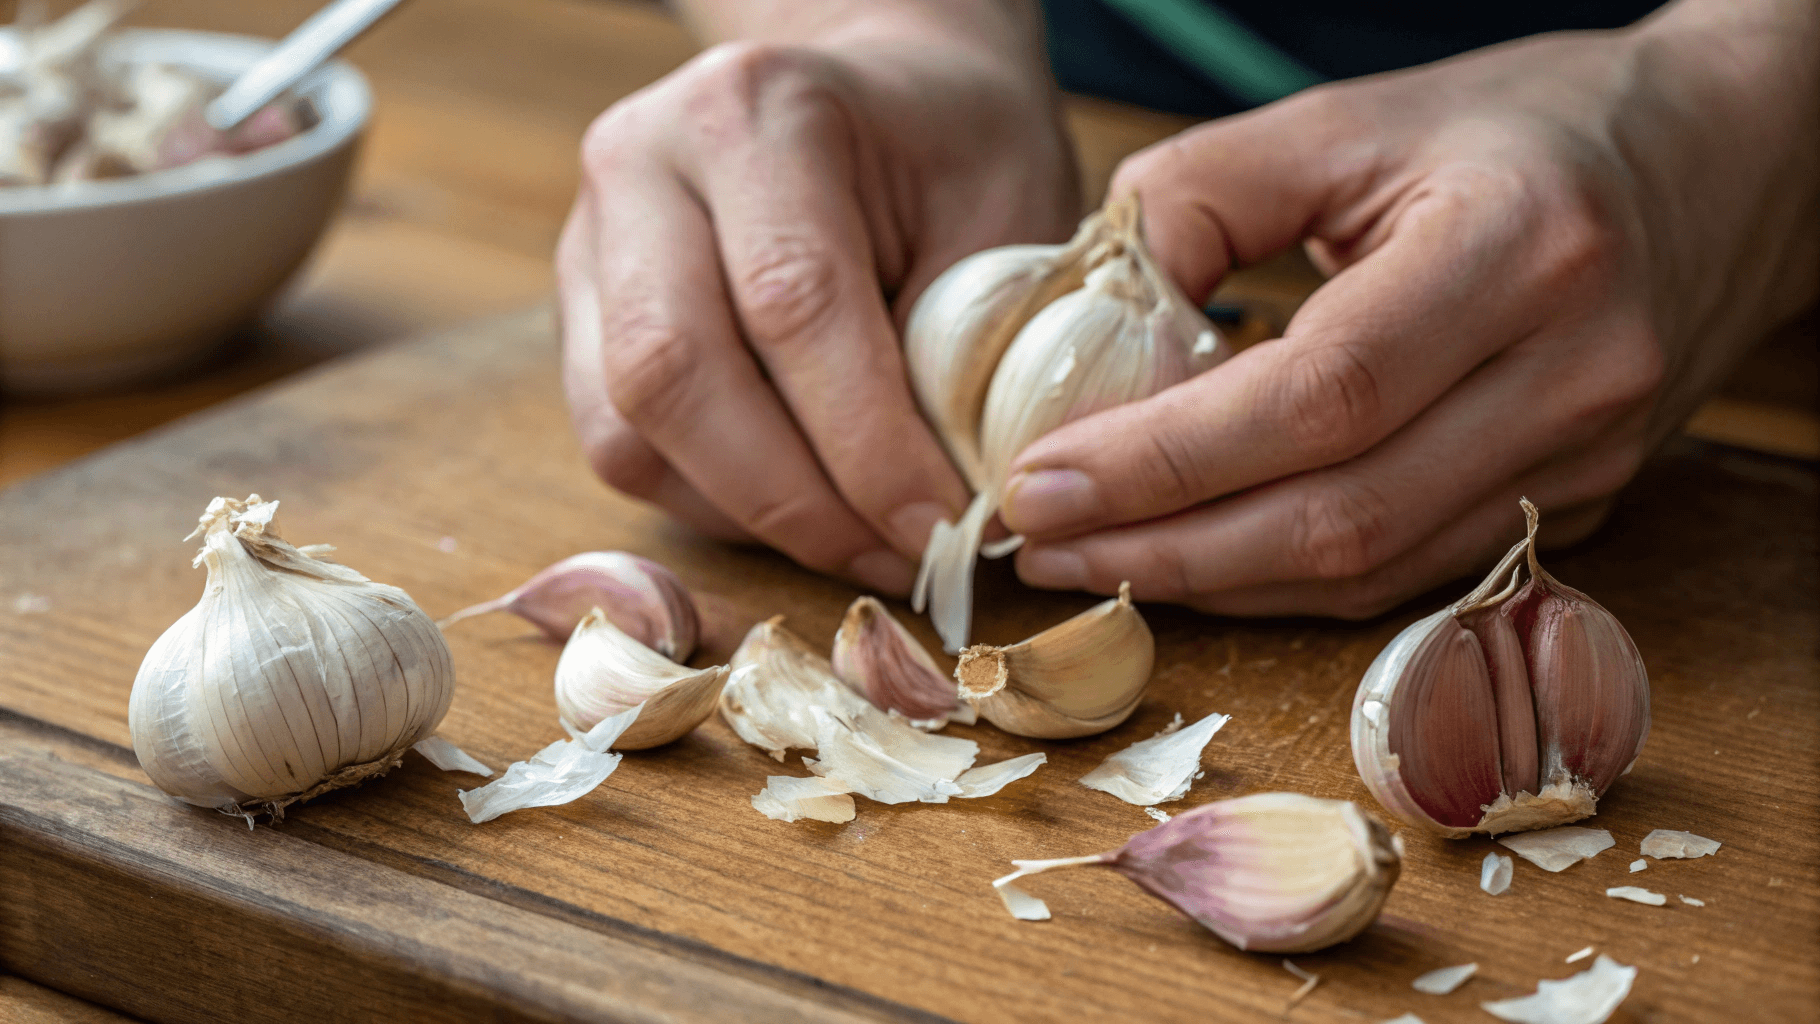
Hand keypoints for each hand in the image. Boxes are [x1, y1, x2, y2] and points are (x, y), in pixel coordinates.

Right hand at [559, 4, 1078, 594]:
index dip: (866, 442)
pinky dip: (713, 504)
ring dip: (748, 515)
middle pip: (672, 372)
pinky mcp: (579, 315)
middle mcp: (642, 162)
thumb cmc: (953, 155)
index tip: (941, 526)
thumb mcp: (1004, 218)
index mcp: (756, 111)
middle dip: (792, 501)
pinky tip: (800, 503)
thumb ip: (971, 351)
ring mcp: (590, 240)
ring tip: (857, 537)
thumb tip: (949, 515)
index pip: (791, 303)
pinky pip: (621, 447)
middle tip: (894, 555)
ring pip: (626, 429)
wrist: (878, 100)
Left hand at [999, 0, 1818, 617]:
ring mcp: (1588, 456)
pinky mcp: (1579, 505)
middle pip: (1341, 512)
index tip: (1040, 481)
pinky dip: (1287, 581)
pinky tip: (1200, 560)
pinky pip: (1407, 573)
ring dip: (1216, 581)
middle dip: (1168, 544)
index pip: (1322, 393)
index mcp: (1519, 246)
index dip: (1167, 456)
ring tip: (1096, 559)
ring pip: (1370, 568)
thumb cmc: (1515, 127)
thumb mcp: (1347, 120)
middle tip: (1039, 545)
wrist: (1717, 162)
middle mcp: (1574, 371)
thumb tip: (1081, 326)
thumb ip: (1197, 202)